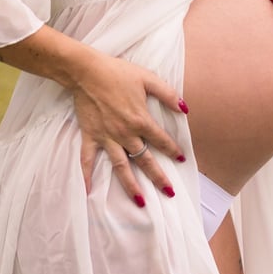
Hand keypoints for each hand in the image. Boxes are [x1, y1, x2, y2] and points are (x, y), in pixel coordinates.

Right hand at [71, 50, 187, 206]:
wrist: (87, 71)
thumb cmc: (118, 72)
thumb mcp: (147, 78)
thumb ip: (167, 94)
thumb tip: (185, 108)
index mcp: (140, 120)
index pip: (161, 140)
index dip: (173, 150)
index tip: (181, 159)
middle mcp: (125, 134)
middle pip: (145, 160)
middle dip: (158, 178)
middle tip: (169, 193)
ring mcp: (107, 137)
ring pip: (121, 166)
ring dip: (131, 185)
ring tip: (140, 202)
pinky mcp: (91, 136)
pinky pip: (88, 159)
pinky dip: (87, 175)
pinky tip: (88, 191)